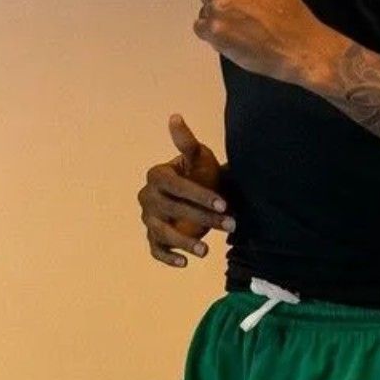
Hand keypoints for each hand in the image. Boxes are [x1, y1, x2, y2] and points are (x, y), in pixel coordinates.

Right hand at [137, 113, 231, 267]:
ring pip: (163, 233)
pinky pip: (156, 250)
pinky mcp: (154, 237)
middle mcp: (148, 197)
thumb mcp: (198, 157)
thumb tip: (175, 116)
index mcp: (157, 175)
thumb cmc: (201, 173)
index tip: (224, 203)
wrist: (205, 194)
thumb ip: (186, 141)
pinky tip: (185, 263)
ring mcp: (149, 219)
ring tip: (206, 251)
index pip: (176, 187)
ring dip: (185, 243)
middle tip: (231, 225)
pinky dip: (168, 258)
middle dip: (203, 218)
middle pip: (173, 211)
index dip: (199, 195)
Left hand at [194, 0, 345, 87]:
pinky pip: (200, 28)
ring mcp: (217, 8)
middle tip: (246, 15)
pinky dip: (213, 35)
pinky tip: (233, 37)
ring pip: (205, 11)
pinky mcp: (214, 31)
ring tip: (242, 28)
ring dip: (218, 19)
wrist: (297, 43)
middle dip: (222, 3)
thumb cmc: (288, 10)